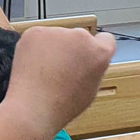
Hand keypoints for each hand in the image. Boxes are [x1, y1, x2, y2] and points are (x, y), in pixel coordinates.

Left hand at [2, 24, 116, 136]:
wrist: (34, 107)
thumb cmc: (61, 105)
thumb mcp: (91, 89)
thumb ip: (93, 68)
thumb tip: (86, 59)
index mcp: (100, 52)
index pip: (105, 40)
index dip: (95, 50)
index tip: (86, 57)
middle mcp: (82, 37)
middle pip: (78, 38)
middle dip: (71, 49)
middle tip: (60, 70)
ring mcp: (58, 32)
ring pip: (56, 37)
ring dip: (52, 48)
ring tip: (45, 73)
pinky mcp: (36, 32)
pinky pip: (38, 37)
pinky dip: (35, 48)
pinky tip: (33, 66)